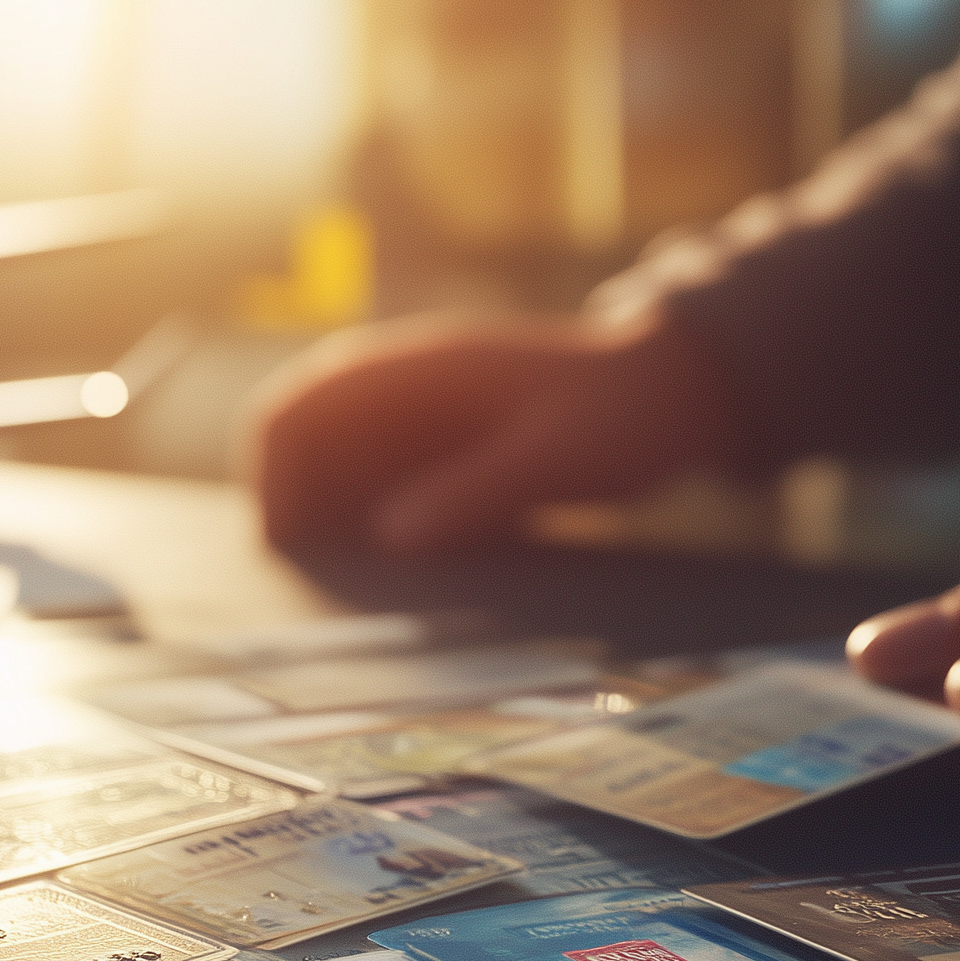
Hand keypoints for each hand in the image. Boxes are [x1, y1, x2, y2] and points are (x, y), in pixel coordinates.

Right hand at [248, 311, 737, 558]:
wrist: (684, 392)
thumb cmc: (624, 416)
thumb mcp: (556, 459)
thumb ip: (476, 493)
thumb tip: (393, 538)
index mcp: (421, 369)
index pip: (304, 404)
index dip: (275, 468)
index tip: (284, 539)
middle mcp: (408, 390)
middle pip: (307, 441)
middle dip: (295, 506)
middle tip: (309, 582)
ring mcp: (426, 421)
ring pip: (341, 471)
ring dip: (332, 525)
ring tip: (349, 590)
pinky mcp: (450, 455)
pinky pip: (386, 493)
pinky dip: (374, 534)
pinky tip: (398, 582)